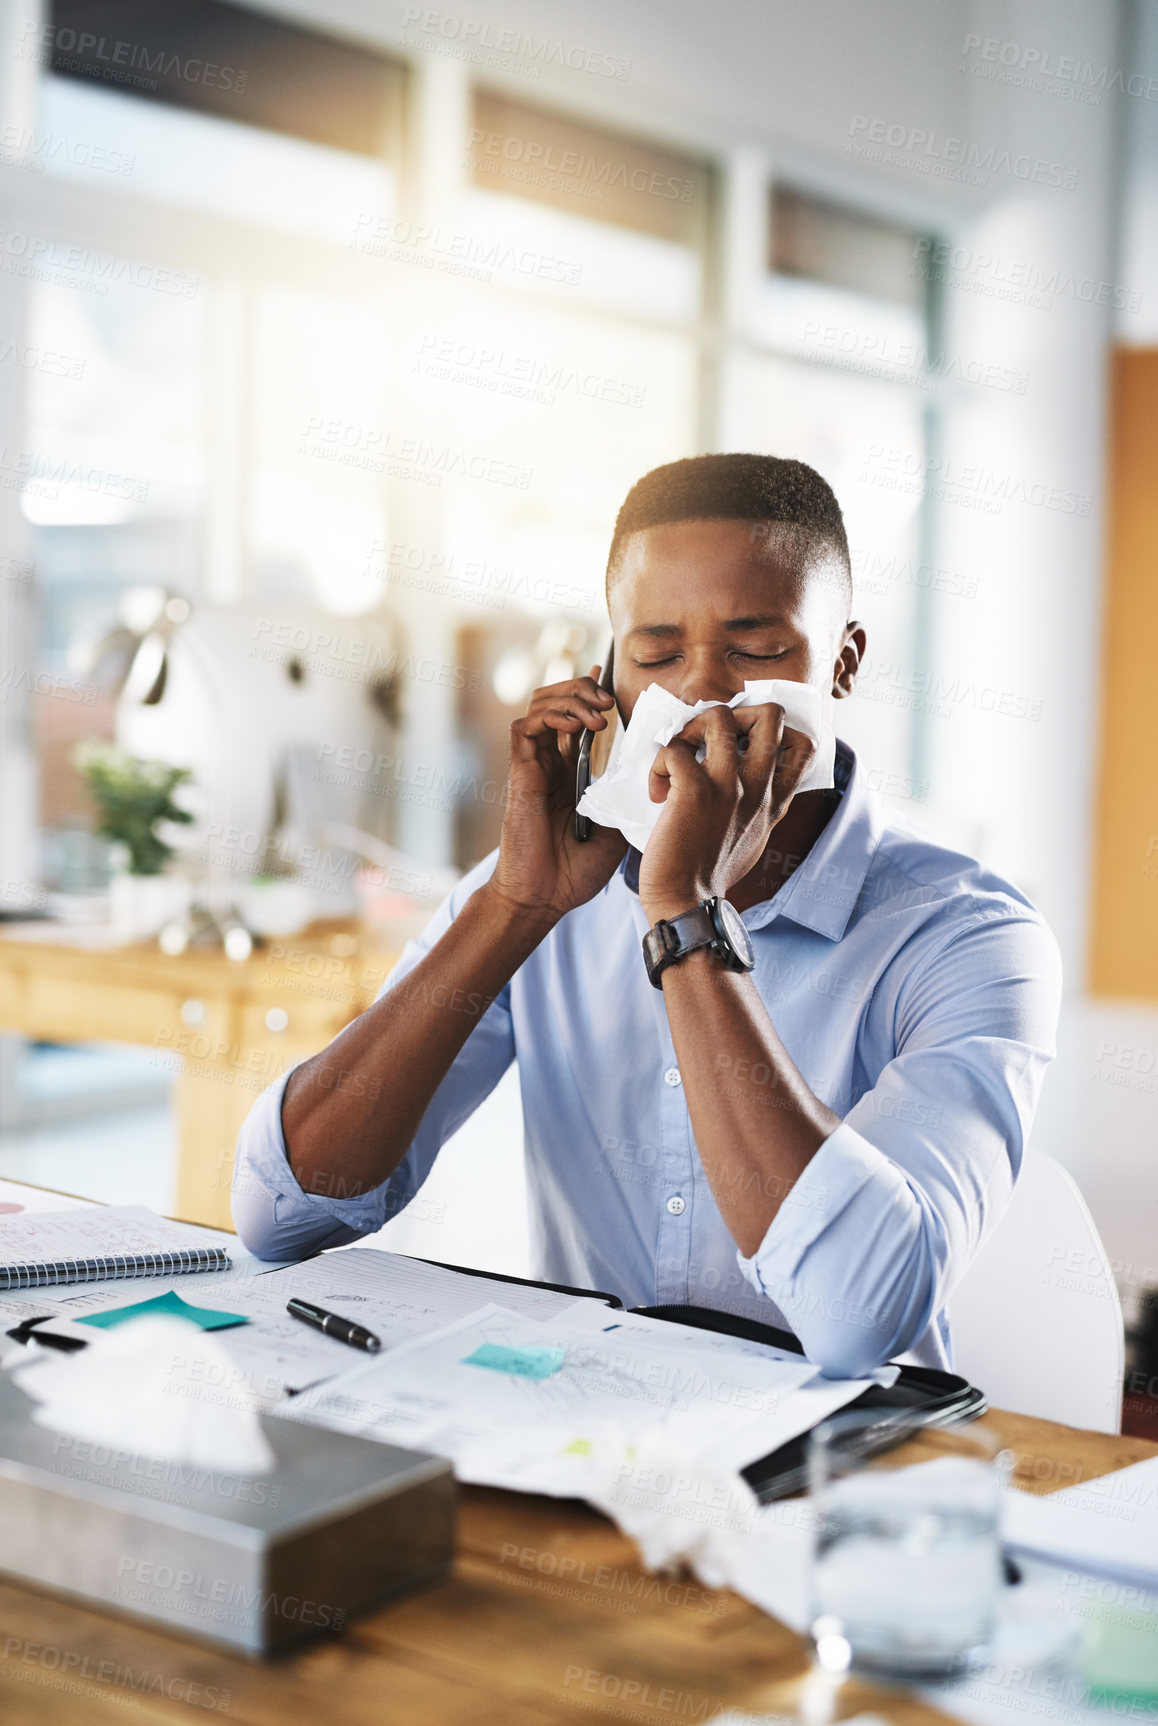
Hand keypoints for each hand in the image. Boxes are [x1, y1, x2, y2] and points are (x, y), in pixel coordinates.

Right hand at [487, 663, 626, 924]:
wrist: (545, 898)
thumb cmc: (577, 871)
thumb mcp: (619, 827)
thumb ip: (627, 795)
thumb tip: (655, 768)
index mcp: (572, 771)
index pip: (577, 716)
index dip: (590, 691)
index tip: (609, 676)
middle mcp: (550, 761)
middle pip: (557, 699)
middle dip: (584, 687)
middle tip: (610, 699)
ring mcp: (534, 765)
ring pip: (541, 703)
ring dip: (572, 696)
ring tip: (600, 711)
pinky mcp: (521, 772)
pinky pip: (527, 725)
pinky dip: (554, 714)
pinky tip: (581, 726)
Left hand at [637, 701, 814, 920]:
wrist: (686, 901)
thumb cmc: (711, 871)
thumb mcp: (755, 836)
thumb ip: (760, 803)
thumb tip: (747, 771)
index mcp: (775, 799)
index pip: (803, 743)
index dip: (773, 729)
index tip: (742, 745)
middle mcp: (759, 788)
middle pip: (770, 713)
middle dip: (735, 712)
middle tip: (708, 741)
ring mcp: (729, 787)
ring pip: (719, 716)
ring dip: (689, 730)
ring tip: (678, 759)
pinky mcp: (694, 791)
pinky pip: (675, 748)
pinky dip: (659, 763)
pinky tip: (657, 791)